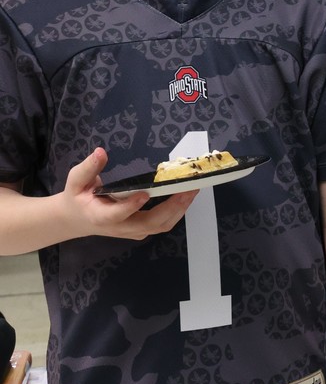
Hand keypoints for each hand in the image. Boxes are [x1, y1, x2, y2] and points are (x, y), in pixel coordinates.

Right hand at [63, 147, 196, 240]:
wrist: (76, 219)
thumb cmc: (77, 197)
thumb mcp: (76, 181)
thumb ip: (88, 168)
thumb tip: (100, 152)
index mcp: (100, 216)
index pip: (117, 215)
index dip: (130, 206)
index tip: (144, 194)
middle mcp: (119, 227)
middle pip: (148, 223)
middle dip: (170, 208)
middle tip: (187, 189)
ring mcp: (132, 230)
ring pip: (159, 226)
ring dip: (178, 209)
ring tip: (192, 190)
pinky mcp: (140, 229)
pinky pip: (162, 224)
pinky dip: (176, 211)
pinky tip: (186, 195)